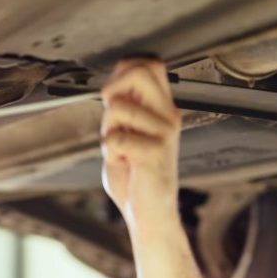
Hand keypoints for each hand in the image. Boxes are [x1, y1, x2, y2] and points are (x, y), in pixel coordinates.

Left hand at [100, 59, 181, 230]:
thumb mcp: (128, 132)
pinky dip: (110, 153)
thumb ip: (123, 107)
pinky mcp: (155, 151)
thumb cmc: (135, 175)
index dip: (122, 73)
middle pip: (138, 72)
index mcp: (163, 109)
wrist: (149, 212)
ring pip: (118, 107)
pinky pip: (115, 138)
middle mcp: (168, 116)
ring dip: (108, 131)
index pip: (149, 65)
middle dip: (112, 92)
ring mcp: (164, 133)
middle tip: (113, 119)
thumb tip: (112, 85)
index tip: (114, 97)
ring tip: (122, 150)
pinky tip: (125, 163)